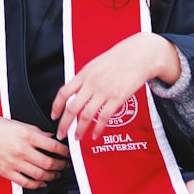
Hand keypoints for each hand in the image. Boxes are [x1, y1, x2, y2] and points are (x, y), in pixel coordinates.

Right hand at [0, 111, 68, 188]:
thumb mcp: (16, 122)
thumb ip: (34, 131)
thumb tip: (49, 137)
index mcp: (25, 135)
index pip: (53, 146)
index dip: (64, 152)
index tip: (68, 153)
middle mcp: (21, 150)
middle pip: (49, 163)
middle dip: (61, 165)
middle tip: (65, 165)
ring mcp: (13, 163)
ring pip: (40, 174)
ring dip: (51, 176)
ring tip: (56, 174)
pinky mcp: (6, 172)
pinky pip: (26, 182)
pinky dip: (37, 184)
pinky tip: (42, 182)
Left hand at [51, 33, 179, 140]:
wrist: (139, 55)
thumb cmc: (119, 58)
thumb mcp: (96, 64)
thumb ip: (85, 78)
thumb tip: (75, 91)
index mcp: (84, 74)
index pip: (63, 93)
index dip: (56, 107)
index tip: (54, 116)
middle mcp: (91, 84)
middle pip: (72, 108)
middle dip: (64, 124)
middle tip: (61, 134)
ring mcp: (104, 91)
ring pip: (86, 115)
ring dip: (79, 130)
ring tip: (78, 138)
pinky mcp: (117, 98)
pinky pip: (104, 117)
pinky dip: (97, 129)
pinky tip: (95, 135)